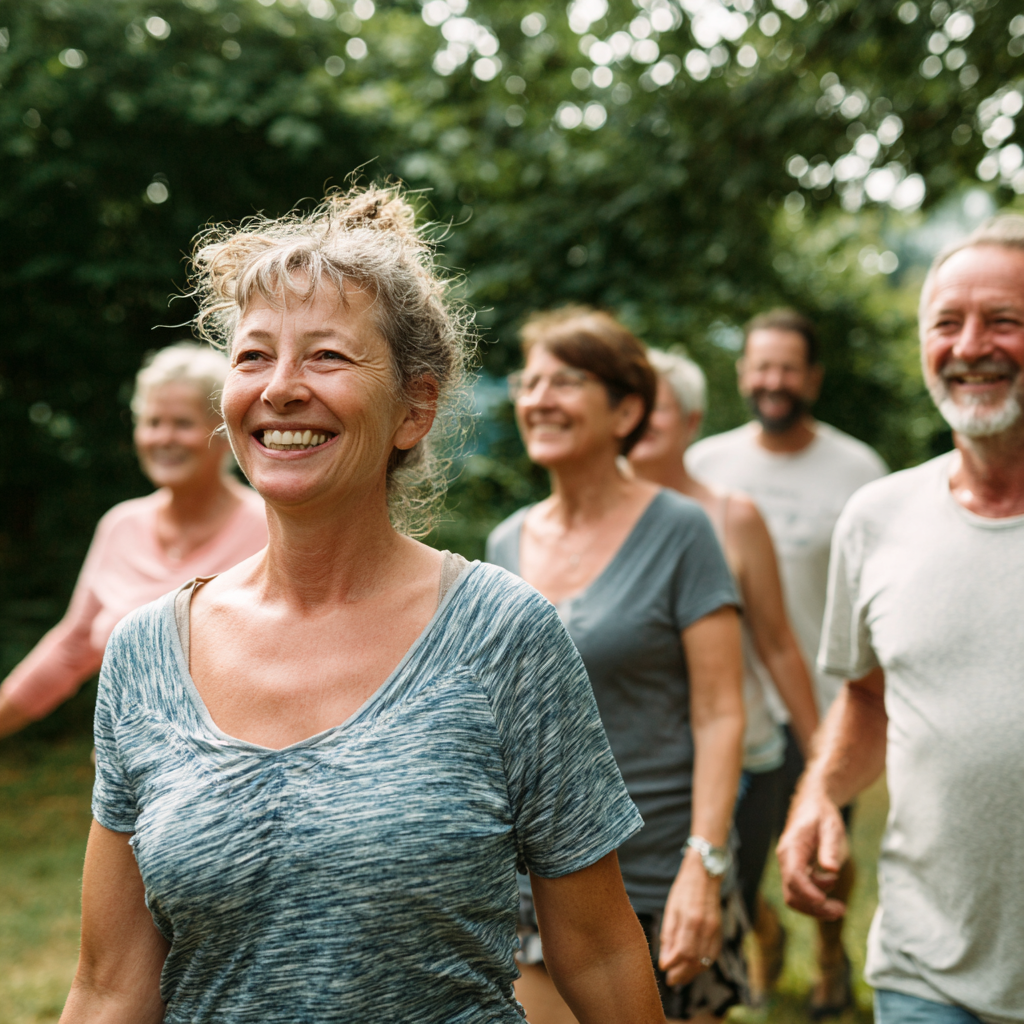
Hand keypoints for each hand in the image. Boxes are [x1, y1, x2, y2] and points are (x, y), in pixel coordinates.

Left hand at [658, 849, 721, 985]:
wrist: (705, 874)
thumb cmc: (684, 889)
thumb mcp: (671, 909)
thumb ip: (668, 936)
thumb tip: (665, 961)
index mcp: (691, 920)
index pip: (683, 953)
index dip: (673, 965)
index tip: (663, 969)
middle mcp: (706, 927)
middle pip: (695, 962)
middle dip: (682, 975)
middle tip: (670, 980)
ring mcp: (716, 930)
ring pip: (705, 961)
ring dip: (692, 973)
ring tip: (679, 976)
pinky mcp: (720, 931)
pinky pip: (713, 955)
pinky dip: (703, 964)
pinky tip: (692, 966)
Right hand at [776, 785, 848, 920]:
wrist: (813, 806)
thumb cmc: (821, 815)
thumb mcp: (830, 826)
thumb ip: (830, 847)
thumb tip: (831, 869)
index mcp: (791, 847)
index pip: (794, 876)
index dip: (808, 892)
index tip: (824, 901)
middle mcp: (787, 860)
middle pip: (792, 893)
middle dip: (813, 907)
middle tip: (840, 911)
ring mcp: (791, 867)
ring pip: (796, 897)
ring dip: (816, 908)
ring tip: (840, 908)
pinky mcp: (798, 871)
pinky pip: (803, 891)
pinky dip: (817, 897)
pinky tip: (832, 884)